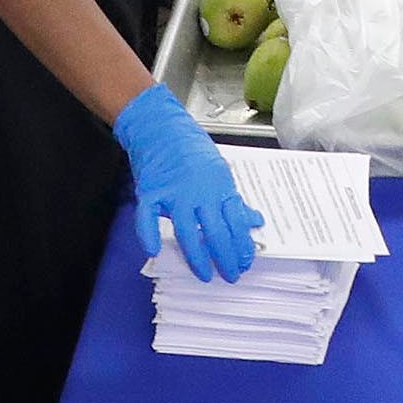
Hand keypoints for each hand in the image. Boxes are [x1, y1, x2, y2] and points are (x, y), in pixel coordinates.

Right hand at [111, 83, 262, 279]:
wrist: (161, 126)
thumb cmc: (191, 148)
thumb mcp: (220, 170)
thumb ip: (234, 200)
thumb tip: (254, 220)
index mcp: (220, 185)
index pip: (236, 222)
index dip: (242, 245)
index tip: (246, 262)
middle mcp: (200, 191)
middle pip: (216, 231)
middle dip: (225, 257)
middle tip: (231, 276)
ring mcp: (174, 192)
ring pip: (187, 231)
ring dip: (197, 256)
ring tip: (205, 275)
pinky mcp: (150, 191)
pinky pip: (147, 217)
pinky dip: (149, 234)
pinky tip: (154, 250)